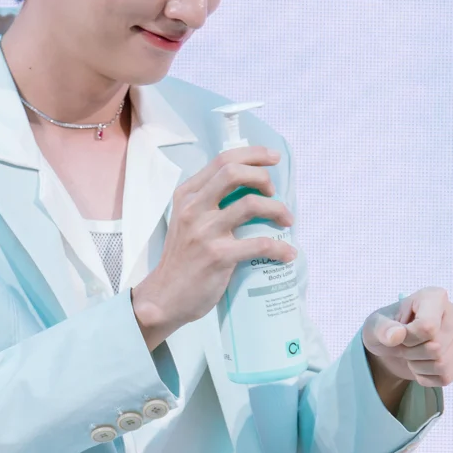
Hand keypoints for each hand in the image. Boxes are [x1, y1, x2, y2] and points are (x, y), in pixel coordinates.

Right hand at [131, 146, 296, 350]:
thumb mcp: (187, 221)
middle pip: (234, 172)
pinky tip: (288, 254)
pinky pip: (258, 244)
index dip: (253, 155)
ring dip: (277, 209)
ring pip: (250, 204)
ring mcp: (204, 231)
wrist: (165, 297)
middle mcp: (193, 208)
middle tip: (274, 192)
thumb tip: (249, 190)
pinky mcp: (218, 255)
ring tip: (287, 220)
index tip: (273, 159)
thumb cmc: (182, 260)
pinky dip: (279, 248)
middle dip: (263, 176)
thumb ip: (209, 203)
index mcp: (187, 195)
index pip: (222, 160)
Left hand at [362, 286, 452, 388]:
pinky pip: (447, 376)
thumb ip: (382, 329)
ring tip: (412, 355)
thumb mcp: (375, 326)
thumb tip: (396, 335)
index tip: (399, 334)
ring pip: (442, 365)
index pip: (428, 327)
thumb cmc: (387, 330)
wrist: (395, 346)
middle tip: (404, 346)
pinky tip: (422, 365)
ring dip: (418, 366)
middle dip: (411, 353)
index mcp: (434, 296)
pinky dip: (428, 377)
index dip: (409, 339)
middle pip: (436, 348)